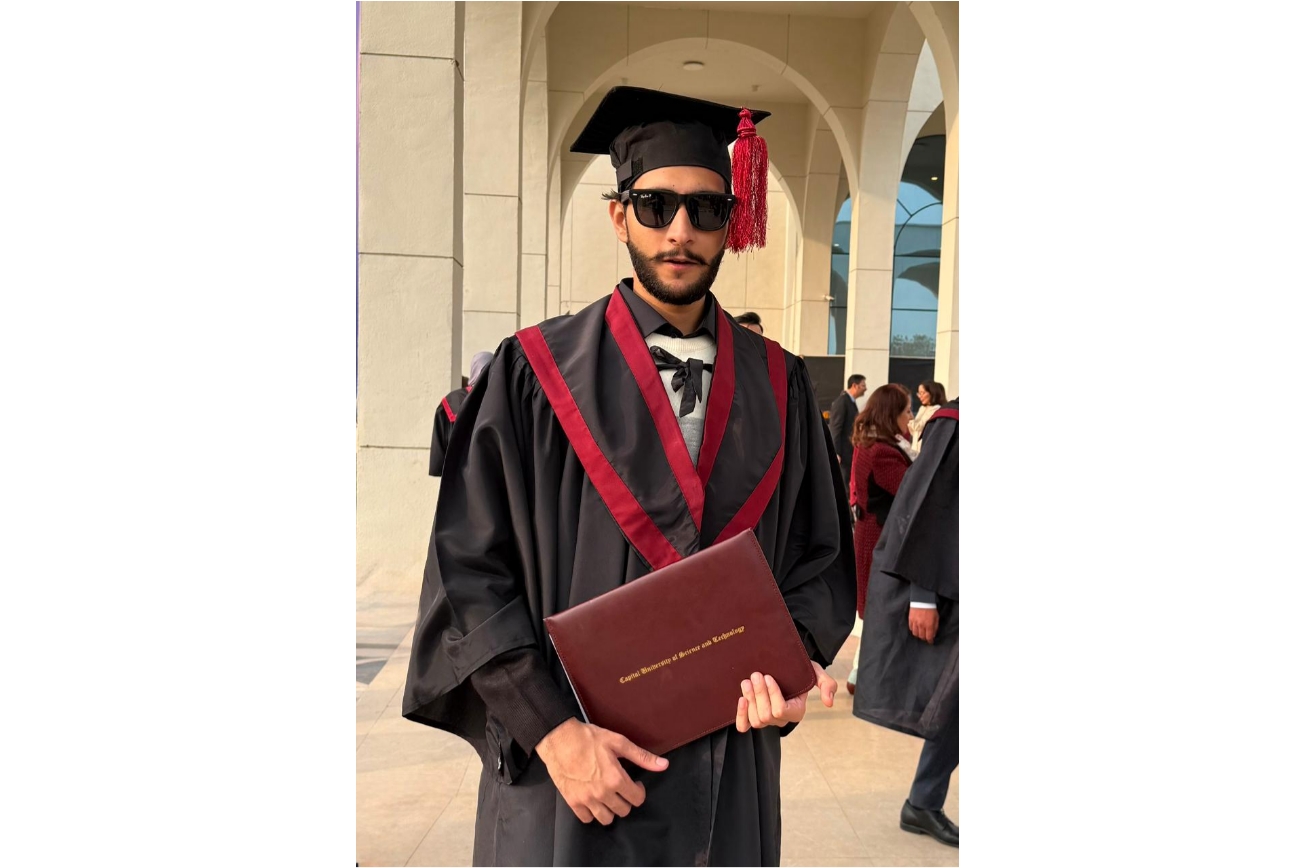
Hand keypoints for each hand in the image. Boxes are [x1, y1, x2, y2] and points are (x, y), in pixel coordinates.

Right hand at [534, 719, 668, 824]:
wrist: (558, 739)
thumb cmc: (588, 738)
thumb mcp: (618, 742)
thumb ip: (641, 756)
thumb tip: (664, 765)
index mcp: (615, 778)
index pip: (637, 799)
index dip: (639, 790)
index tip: (634, 783)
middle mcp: (602, 793)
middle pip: (623, 810)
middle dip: (626, 799)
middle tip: (621, 787)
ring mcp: (586, 799)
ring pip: (606, 819)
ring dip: (610, 809)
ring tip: (608, 795)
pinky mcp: (572, 801)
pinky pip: (587, 819)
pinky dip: (592, 813)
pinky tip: (593, 800)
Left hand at [734, 662, 835, 731]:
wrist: (783, 667)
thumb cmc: (799, 670)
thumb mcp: (815, 672)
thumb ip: (827, 684)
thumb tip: (828, 703)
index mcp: (796, 712)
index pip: (780, 710)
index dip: (772, 695)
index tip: (768, 677)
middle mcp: (781, 719)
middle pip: (766, 716)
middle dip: (759, 694)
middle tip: (755, 675)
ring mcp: (766, 719)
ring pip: (755, 720)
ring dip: (749, 699)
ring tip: (747, 681)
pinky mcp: (752, 716)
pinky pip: (744, 726)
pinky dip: (741, 715)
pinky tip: (741, 700)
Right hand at [909, 606, 938, 643]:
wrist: (922, 600)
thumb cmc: (931, 609)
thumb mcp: (936, 618)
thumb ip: (935, 627)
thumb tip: (933, 634)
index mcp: (929, 625)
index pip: (929, 637)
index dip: (930, 641)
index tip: (930, 641)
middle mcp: (921, 625)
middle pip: (921, 636)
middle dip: (924, 638)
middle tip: (926, 637)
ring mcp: (915, 622)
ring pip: (915, 633)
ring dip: (918, 635)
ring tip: (920, 633)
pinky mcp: (910, 619)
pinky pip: (911, 628)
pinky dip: (913, 630)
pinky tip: (916, 629)